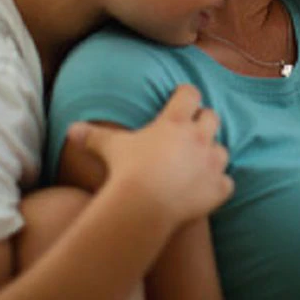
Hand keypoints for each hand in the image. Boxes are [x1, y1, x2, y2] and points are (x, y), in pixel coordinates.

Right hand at [66, 85, 233, 223]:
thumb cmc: (127, 172)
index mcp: (175, 122)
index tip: (181, 98)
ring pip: (223, 150)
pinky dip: (219, 186)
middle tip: (192, 130)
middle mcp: (199, 137)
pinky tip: (207, 190)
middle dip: (204, 121)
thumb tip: (71, 129)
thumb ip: (93, 136)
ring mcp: (212, 163)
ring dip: (213, 154)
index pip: (190, 94)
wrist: (145, 205)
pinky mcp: (219, 188)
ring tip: (199, 162)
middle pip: (212, 117)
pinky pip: (227, 183)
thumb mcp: (109, 148)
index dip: (186, 95)